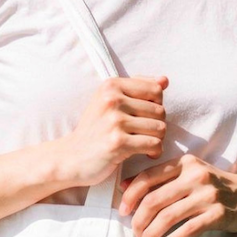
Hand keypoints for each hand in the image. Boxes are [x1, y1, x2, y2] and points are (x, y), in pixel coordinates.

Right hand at [54, 75, 168, 189]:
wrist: (72, 156)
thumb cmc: (95, 129)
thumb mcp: (110, 100)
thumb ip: (138, 87)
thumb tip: (165, 80)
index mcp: (111, 85)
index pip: (155, 89)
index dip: (156, 105)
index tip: (146, 116)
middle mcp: (112, 99)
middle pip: (160, 110)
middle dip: (157, 125)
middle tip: (146, 134)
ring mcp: (114, 121)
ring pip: (160, 128)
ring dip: (158, 140)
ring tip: (146, 143)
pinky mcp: (118, 143)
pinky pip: (154, 144)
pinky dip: (155, 151)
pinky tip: (147, 154)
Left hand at [117, 153, 236, 236]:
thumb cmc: (210, 186)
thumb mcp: (187, 174)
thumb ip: (159, 178)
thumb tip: (124, 186)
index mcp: (184, 163)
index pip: (148, 178)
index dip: (131, 196)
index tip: (122, 212)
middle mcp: (195, 176)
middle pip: (155, 199)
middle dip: (139, 219)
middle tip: (134, 233)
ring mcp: (207, 195)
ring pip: (168, 216)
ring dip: (152, 233)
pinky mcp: (218, 214)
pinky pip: (188, 229)